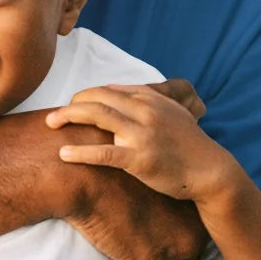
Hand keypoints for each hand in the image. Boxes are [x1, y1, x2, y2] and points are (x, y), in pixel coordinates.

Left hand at [47, 84, 236, 202]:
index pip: (109, 89)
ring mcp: (142, 134)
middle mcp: (145, 111)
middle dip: (72, 103)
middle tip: (55, 115)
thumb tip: (117, 95)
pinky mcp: (140, 159)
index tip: (74, 105)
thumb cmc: (188, 144)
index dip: (87, 95)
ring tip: (50, 124)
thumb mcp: (172, 113)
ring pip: (97, 116)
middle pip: (98, 97)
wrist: (210, 170)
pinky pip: (103, 153)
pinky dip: (80, 153)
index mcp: (150, 98)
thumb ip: (147, 101)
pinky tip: (63, 154)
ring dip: (68, 117)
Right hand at [57, 158, 205, 259]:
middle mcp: (191, 229)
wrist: (74, 171)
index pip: (193, 245)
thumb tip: (136, 200)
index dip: (175, 256)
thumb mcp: (132, 176)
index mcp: (189, 206)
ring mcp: (173, 252)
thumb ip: (147, 194)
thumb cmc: (95, 169)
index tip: (162, 258)